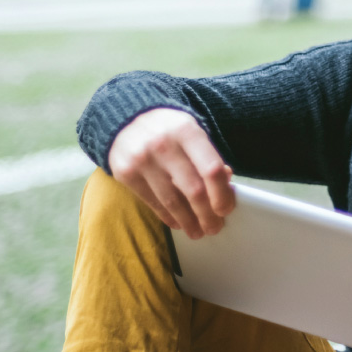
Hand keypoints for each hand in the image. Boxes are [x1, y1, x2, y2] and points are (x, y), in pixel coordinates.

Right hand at [107, 107, 235, 238]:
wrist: (126, 119)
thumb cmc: (169, 130)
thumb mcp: (192, 133)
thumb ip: (208, 157)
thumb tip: (226, 186)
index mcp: (187, 131)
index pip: (211, 169)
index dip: (222, 195)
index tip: (226, 210)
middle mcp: (164, 144)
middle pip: (193, 190)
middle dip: (207, 215)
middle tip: (214, 228)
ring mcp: (142, 160)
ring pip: (172, 201)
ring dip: (188, 221)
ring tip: (197, 232)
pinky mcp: (125, 173)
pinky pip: (152, 202)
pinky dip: (168, 216)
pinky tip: (177, 223)